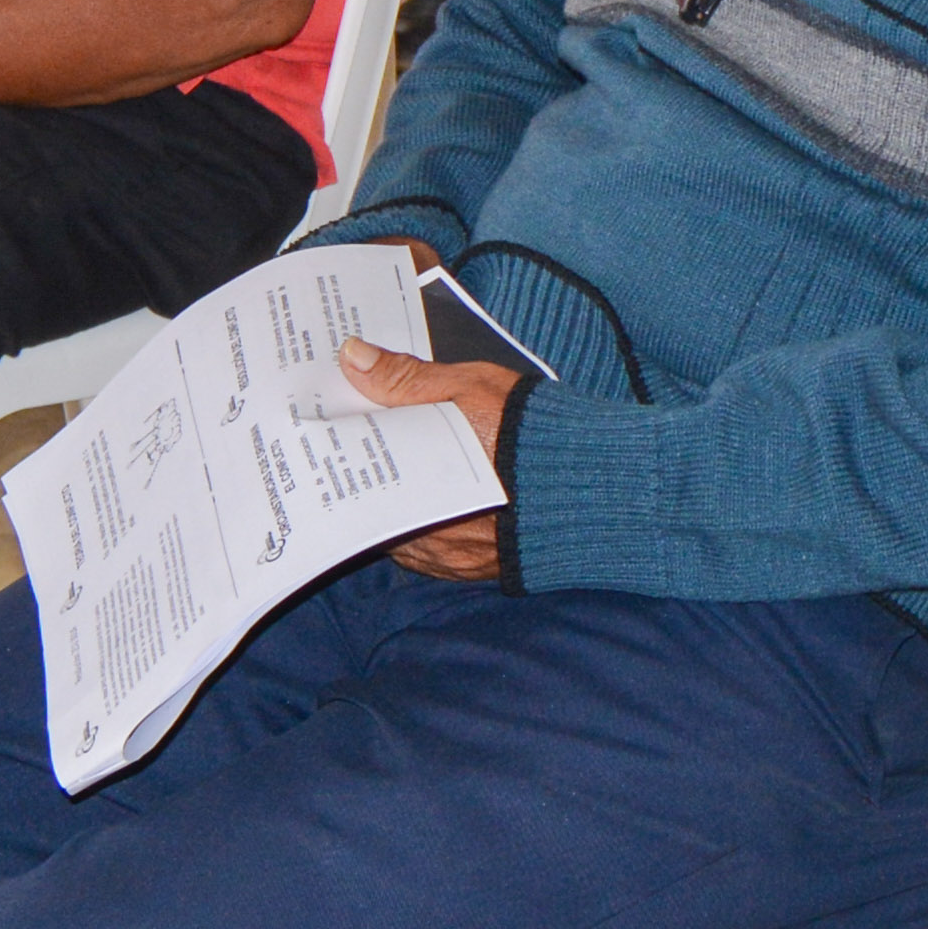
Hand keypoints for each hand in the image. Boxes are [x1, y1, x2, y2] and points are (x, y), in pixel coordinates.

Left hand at [341, 338, 525, 578]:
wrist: (596, 487)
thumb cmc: (532, 433)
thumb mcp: (470, 388)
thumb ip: (408, 377)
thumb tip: (353, 357)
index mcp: (413, 482)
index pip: (355, 467)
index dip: (342, 445)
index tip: (331, 424)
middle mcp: (421, 531)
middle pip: (370, 502)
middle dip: (364, 476)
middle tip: (356, 444)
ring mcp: (442, 557)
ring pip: (391, 532)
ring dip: (387, 504)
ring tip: (391, 469)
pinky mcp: (465, 571)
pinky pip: (422, 552)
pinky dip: (415, 528)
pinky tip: (422, 500)